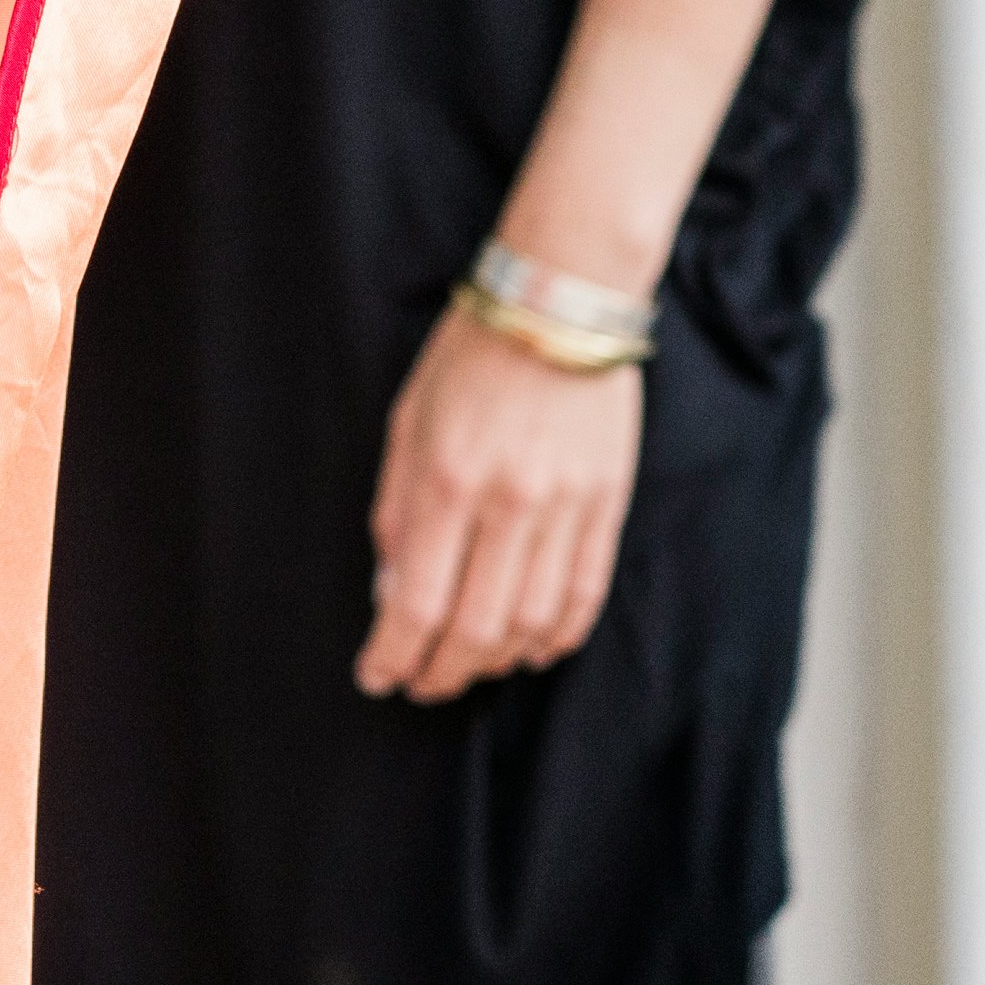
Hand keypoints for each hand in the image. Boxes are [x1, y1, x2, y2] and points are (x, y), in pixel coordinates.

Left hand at [356, 303, 641, 703]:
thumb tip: (391, 589)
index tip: (377, 676)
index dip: (394, 653)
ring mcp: (567, 507)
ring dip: (495, 661)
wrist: (561, 302)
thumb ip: (397, 509)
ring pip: (533, 624)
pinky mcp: (608, 505)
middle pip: (476, 628)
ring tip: (467, 666)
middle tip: (419, 682)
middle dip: (441, 671)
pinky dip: (556, 637)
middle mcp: (510, 502)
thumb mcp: (407, 421)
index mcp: (448, 479)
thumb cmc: (470, 355)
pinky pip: (585, 595)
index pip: (418, 601)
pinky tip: (530, 649)